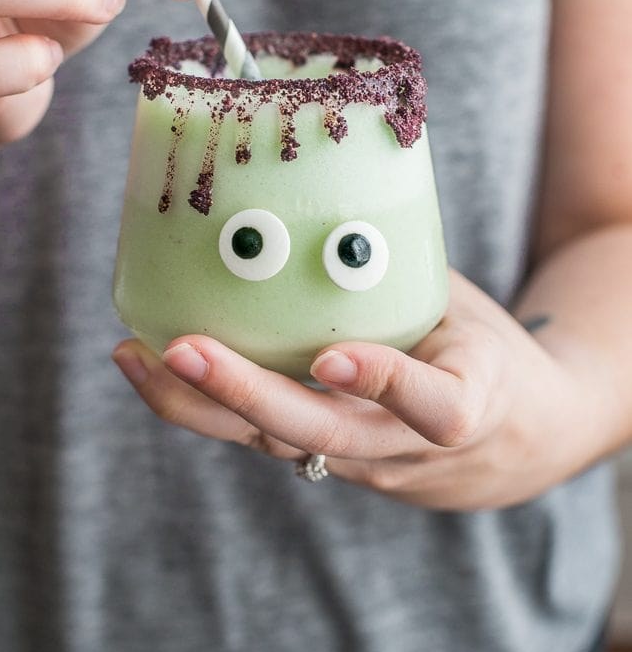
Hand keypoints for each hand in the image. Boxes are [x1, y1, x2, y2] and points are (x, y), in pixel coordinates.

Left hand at [112, 270, 605, 510]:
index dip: (384, 385)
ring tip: (135, 356)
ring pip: (277, 445)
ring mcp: (363, 464)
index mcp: (469, 404)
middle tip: (181, 350)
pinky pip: (263, 437)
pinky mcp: (327, 463)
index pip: (435, 408)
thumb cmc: (486, 354)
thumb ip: (401, 276)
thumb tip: (324, 187)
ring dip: (201, 406)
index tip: (333, 360)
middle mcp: (407, 448)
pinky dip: (207, 406)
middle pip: (325, 437)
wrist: (515, 439)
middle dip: (246, 395)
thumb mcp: (469, 310)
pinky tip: (155, 364)